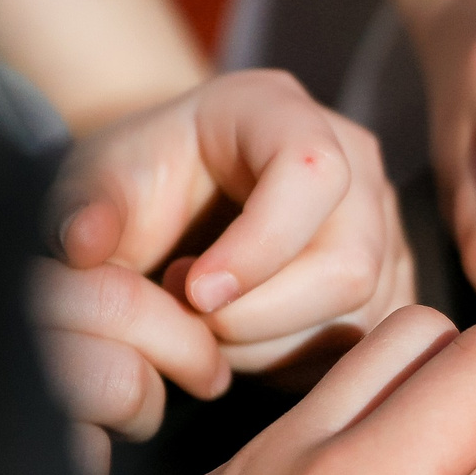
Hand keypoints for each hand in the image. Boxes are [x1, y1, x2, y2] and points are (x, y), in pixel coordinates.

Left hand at [35, 70, 417, 474]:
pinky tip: (247, 339)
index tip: (194, 292)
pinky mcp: (393, 285)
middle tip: (191, 314)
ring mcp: (385, 227)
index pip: (311, 175)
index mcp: (282, 113)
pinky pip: (362, 346)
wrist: (177, 195)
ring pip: (359, 317)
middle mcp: (355, 164)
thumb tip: (82, 246)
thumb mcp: (97, 179)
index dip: (260, 247)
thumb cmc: (141, 180)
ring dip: (270, 346)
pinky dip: (295, 361)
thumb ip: (83, 208)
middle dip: (260, 316)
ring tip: (211, 321)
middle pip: (350, 265)